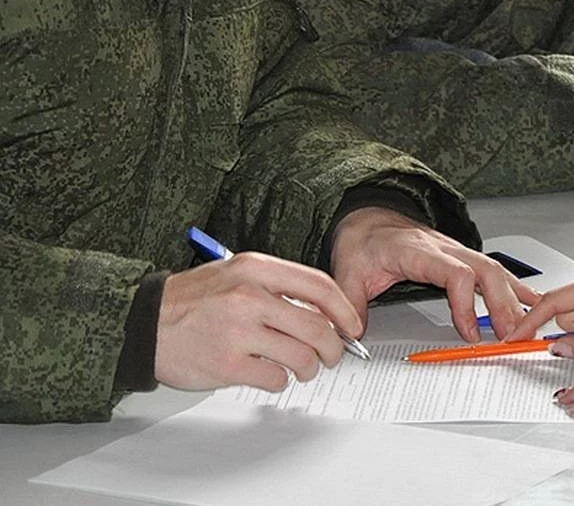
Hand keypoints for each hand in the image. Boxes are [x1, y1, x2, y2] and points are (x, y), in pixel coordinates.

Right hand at [155, 252, 362, 390]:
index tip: (352, 326)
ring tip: (300, 367)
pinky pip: (275, 378)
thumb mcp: (236, 274)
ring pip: (302, 357)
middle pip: (317, 327)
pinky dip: (280, 380)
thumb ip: (278, 288)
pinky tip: (269, 373)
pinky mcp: (227, 364)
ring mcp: (238, 331)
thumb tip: (324, 314)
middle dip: (333, 348)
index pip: (319, 287)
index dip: (344, 310)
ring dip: (308, 368)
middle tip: (331, 356)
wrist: (144, 321)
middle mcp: (249, 297)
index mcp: (256, 269)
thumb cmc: (193, 300)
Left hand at [329, 207, 538, 341]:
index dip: (467, 304)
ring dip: (514, 299)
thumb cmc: (364, 243)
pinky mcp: (462, 257)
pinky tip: (532, 302)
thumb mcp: (348, 273)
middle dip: (503, 305)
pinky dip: (516, 288)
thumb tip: (352, 336)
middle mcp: (443, 248)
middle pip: (485, 270)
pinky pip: (496, 270)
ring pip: (495, 270)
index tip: (469, 333)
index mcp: (417, 251)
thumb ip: (350, 306)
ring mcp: (456, 250)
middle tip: (510, 337)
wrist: (368, 219)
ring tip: (528, 326)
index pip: (455, 273)